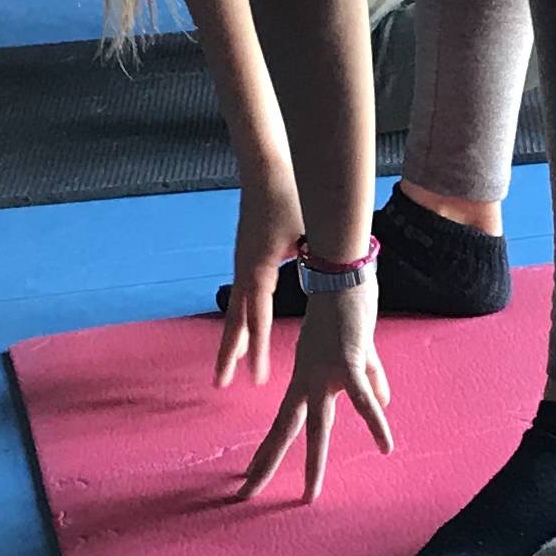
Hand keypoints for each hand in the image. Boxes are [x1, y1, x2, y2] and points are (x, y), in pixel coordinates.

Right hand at [212, 169, 302, 389]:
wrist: (265, 171)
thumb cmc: (289, 198)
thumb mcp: (308, 233)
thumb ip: (317, 259)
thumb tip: (335, 279)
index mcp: (260, 270)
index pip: (259, 319)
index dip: (259, 350)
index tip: (258, 379)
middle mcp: (246, 271)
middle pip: (236, 322)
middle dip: (230, 354)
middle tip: (220, 384)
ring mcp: (242, 264)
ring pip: (236, 310)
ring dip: (234, 338)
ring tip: (229, 366)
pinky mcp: (246, 257)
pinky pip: (241, 296)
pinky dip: (240, 318)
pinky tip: (244, 328)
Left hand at [236, 285, 394, 504]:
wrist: (342, 272)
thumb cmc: (347, 306)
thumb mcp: (359, 350)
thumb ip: (371, 378)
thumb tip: (384, 403)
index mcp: (306, 377)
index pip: (284, 421)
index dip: (269, 450)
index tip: (251, 477)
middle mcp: (308, 379)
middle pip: (286, 429)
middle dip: (267, 464)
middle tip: (245, 496)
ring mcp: (325, 373)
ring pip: (317, 426)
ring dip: (313, 463)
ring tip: (309, 495)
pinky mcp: (348, 362)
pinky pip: (364, 398)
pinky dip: (375, 422)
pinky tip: (385, 446)